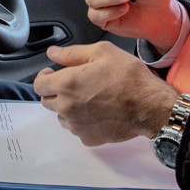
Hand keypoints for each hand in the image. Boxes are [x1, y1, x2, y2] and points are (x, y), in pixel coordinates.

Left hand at [32, 42, 178, 145]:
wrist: (150, 106)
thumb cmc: (129, 77)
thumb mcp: (102, 52)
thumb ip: (72, 53)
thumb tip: (52, 53)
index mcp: (67, 84)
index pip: (38, 84)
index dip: (45, 77)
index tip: (53, 73)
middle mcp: (67, 107)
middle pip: (47, 101)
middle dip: (55, 91)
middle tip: (73, 84)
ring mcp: (77, 125)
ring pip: (60, 116)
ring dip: (67, 107)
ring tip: (87, 98)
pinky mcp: (88, 138)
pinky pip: (76, 129)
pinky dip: (81, 121)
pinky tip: (96, 112)